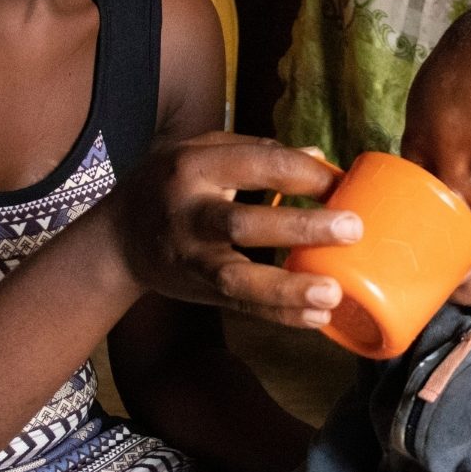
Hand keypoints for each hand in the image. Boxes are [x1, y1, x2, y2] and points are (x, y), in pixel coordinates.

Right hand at [113, 133, 362, 327]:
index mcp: (195, 167)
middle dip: (299, 227)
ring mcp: (192, 259)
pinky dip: (279, 315)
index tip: (341, 182)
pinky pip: (241, 308)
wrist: (118, 238)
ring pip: (236, 278)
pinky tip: (317, 318)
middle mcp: (189, 214)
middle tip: (352, 228)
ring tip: (332, 293)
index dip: (302, 173)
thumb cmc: (173, 184)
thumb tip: (320, 157)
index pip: (256, 164)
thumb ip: (259, 153)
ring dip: (286, 288)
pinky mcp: (198, 292)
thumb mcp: (203, 152)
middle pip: (243, 223)